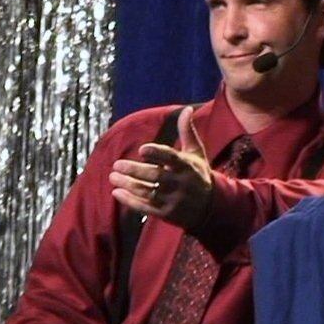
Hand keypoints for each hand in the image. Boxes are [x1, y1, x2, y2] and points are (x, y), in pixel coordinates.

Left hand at [109, 107, 212, 229]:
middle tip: (117, 164)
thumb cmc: (199, 174)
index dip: (157, 153)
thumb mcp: (196, 153)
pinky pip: (146, 208)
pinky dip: (130, 201)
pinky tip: (117, 193)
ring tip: (112, 177)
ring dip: (128, 185)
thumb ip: (187, 132)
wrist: (211, 207)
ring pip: (148, 192)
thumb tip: (186, 109)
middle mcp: (181, 183)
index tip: (142, 149)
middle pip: (155, 176)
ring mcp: (174, 200)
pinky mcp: (167, 213)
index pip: (171, 158)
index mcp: (187, 166)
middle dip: (135, 170)